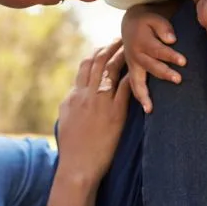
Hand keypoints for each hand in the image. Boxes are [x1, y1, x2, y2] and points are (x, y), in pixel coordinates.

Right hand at [56, 39, 129, 182]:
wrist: (77, 167)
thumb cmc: (72, 149)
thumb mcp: (65, 121)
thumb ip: (70, 104)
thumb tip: (73, 94)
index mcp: (73, 96)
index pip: (84, 66)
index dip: (96, 53)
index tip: (105, 46)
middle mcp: (85, 95)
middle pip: (98, 62)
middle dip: (110, 47)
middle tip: (121, 39)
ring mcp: (100, 103)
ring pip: (111, 70)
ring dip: (122, 55)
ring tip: (132, 46)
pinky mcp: (114, 114)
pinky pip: (125, 88)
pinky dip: (132, 75)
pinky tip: (141, 68)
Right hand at [121, 7, 184, 112]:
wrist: (130, 25)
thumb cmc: (147, 22)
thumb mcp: (154, 19)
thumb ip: (163, 27)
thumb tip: (171, 39)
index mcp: (141, 41)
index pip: (158, 50)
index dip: (170, 55)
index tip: (183, 62)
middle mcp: (135, 55)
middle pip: (150, 66)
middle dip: (164, 73)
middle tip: (178, 79)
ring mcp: (132, 65)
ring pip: (137, 81)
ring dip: (145, 94)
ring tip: (150, 108)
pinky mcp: (132, 71)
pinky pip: (133, 86)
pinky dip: (139, 97)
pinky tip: (148, 109)